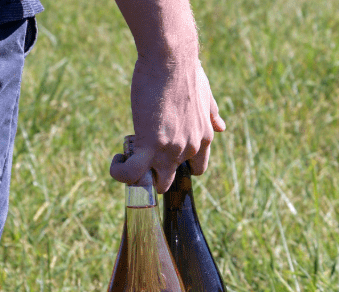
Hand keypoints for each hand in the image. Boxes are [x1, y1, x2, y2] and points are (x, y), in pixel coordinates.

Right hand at [110, 57, 225, 193]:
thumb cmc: (186, 73)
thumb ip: (212, 114)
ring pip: (154, 183)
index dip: (180, 167)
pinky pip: (133, 174)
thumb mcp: (206, 96)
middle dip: (155, 173)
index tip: (165, 153)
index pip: (197, 169)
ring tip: (125, 160)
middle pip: (173, 179)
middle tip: (141, 154)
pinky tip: (116, 160)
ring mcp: (172, 150)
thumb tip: (221, 127)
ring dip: (138, 178)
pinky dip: (121, 173)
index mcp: (204, 138)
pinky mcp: (150, 145)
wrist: (171, 61)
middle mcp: (190, 148)